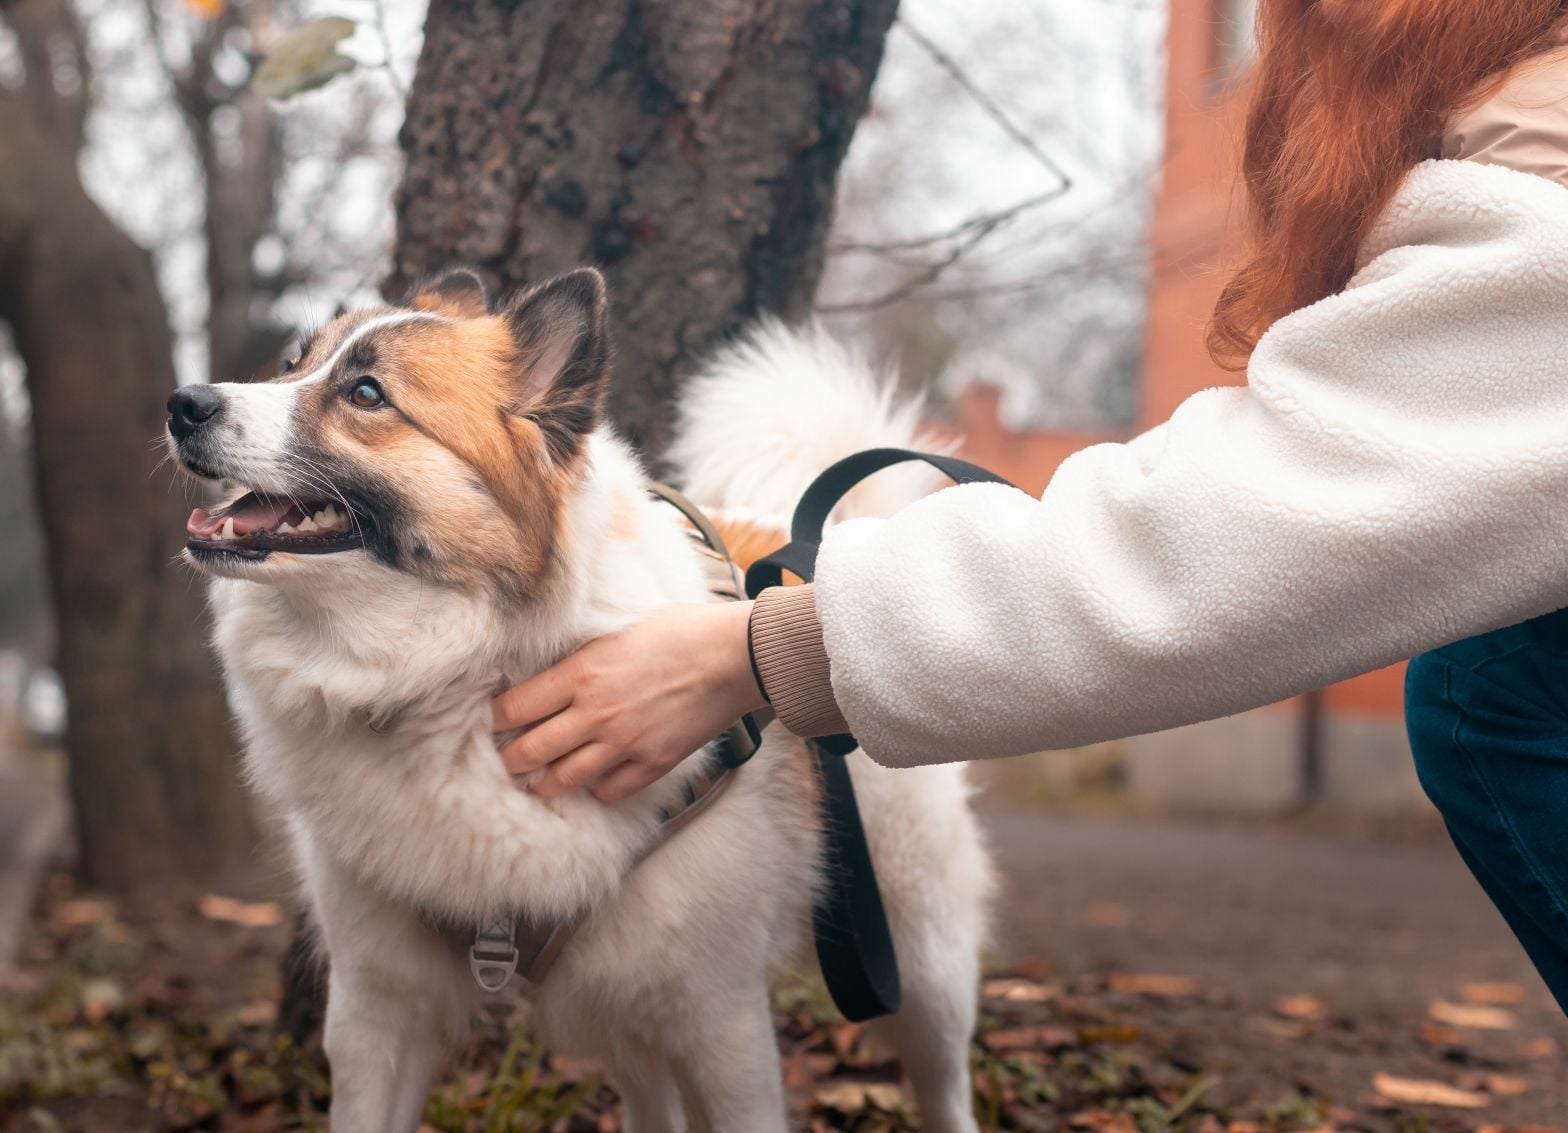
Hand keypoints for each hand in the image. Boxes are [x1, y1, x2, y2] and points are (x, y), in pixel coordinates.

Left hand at [492, 601, 767, 801]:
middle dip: (510, 759)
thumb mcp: (618, 631)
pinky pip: (611, 791)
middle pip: (529, 751)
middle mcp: (595, 713)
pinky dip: (598, 790)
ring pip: (564, 779)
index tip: (495, 722)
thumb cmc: (681, 630)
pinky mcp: (653, 761)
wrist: (735, 655)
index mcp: (581, 674)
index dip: (496, 720)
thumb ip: (582, 658)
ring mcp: (624, 743)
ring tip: (540, 781)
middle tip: (506, 760)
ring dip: (545, 782)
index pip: (514, 709)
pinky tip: (596, 781)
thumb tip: (553, 674)